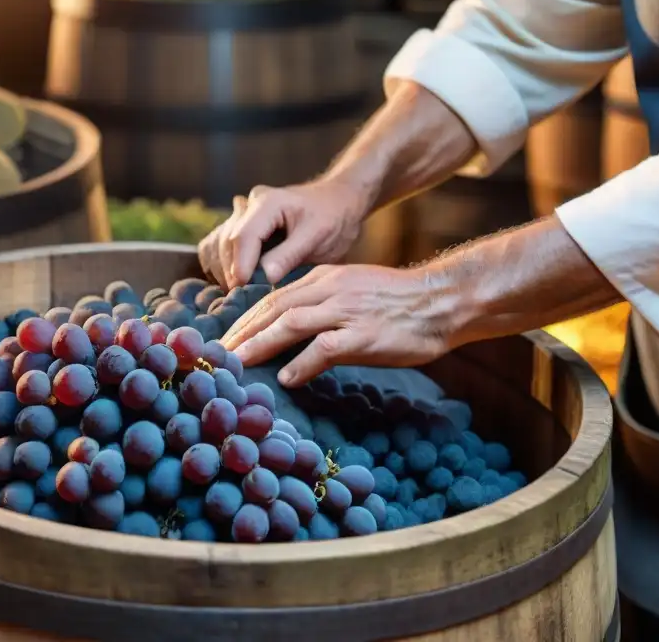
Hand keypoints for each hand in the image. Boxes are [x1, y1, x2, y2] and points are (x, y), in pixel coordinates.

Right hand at [197, 181, 369, 290]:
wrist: (337, 203)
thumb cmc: (333, 218)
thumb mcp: (318, 236)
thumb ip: (289, 255)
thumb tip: (264, 277)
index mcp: (268, 202)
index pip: (244, 236)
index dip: (241, 265)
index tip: (243, 289)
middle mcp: (248, 206)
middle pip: (226, 243)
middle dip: (232, 273)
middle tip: (244, 300)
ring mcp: (241, 216)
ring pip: (216, 246)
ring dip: (223, 272)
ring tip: (241, 294)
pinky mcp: (239, 228)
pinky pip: (216, 248)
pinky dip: (220, 268)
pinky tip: (236, 285)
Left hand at [221, 264, 452, 386]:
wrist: (441, 301)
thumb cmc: (399, 302)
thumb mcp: (353, 291)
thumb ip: (322, 304)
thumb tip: (292, 331)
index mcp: (325, 278)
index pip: (274, 298)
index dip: (246, 320)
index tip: (227, 340)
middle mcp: (330, 290)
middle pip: (273, 309)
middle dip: (242, 333)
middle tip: (218, 356)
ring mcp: (347, 311)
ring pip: (290, 324)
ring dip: (259, 345)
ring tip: (238, 365)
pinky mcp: (364, 335)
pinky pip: (324, 349)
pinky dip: (301, 364)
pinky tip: (287, 379)